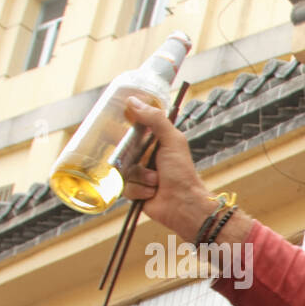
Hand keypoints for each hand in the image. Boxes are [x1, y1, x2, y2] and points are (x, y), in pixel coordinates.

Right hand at [120, 98, 217, 241]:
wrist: (184, 205)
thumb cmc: (182, 173)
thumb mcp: (172, 141)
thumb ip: (155, 120)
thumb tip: (133, 101)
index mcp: (156, 144)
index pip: (133, 131)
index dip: (126, 130)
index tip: (120, 125)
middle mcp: (147, 159)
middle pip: (123, 151)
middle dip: (132, 157)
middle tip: (144, 160)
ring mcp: (140, 176)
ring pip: (123, 170)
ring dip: (140, 176)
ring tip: (156, 181)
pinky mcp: (136, 192)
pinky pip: (125, 187)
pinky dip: (138, 190)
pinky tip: (151, 193)